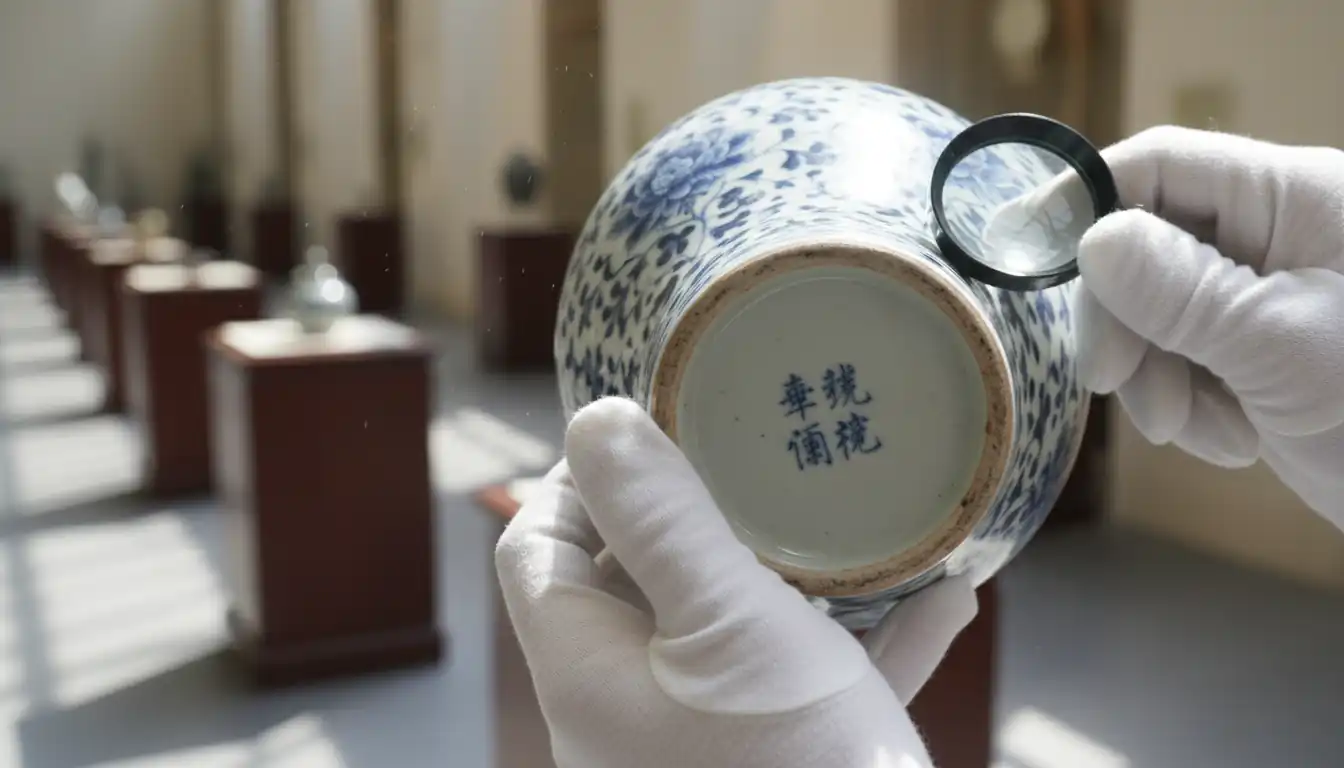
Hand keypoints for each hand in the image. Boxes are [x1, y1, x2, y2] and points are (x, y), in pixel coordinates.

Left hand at [495, 397, 977, 767]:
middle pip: (638, 582)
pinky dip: (867, 648)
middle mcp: (633, 712)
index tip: (654, 425)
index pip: (539, 546)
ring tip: (854, 518)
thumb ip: (659, 521)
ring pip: (737, 634)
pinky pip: (815, 694)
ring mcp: (706, 751)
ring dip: (798, 574)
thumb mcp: (728, 627)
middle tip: (761, 453)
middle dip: (700, 512)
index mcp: (591, 670)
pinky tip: (943, 605)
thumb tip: (594, 420)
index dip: (581, 477)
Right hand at [1076, 126, 1343, 525]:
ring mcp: (1268, 297)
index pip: (1163, 166)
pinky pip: (1186, 360)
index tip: (1016, 250)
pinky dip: (1191, 405)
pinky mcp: (1261, 353)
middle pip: (1147, 246)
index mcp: (1297, 200)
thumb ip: (1179, 289)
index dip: (1083, 198)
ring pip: (1156, 312)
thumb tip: (1091, 240)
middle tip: (1114, 384)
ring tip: (1203, 428)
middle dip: (1127, 322)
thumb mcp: (1279, 347)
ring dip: (1158, 377)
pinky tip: (1235, 438)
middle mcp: (1278, 236)